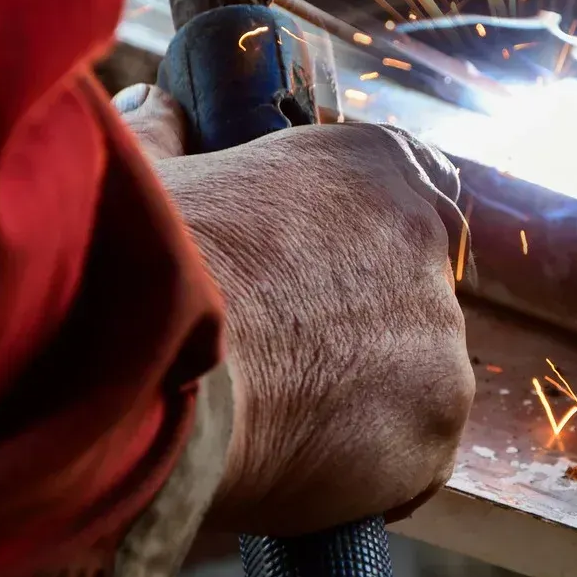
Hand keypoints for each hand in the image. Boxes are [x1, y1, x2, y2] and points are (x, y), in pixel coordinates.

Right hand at [114, 84, 472, 536]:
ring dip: (362, 401)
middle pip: (413, 291)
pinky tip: (301, 471)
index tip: (325, 278)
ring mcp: (441, 330)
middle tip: (287, 361)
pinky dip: (369, 472)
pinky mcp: (438, 418)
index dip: (368, 241)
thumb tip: (154, 104)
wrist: (142, 360)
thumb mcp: (146, 172)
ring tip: (276, 423)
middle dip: (362, 328)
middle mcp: (425, 235)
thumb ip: (167, 133)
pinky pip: (415, 456)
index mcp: (370, 161)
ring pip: (415, 377)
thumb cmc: (135, 258)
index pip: (411, 191)